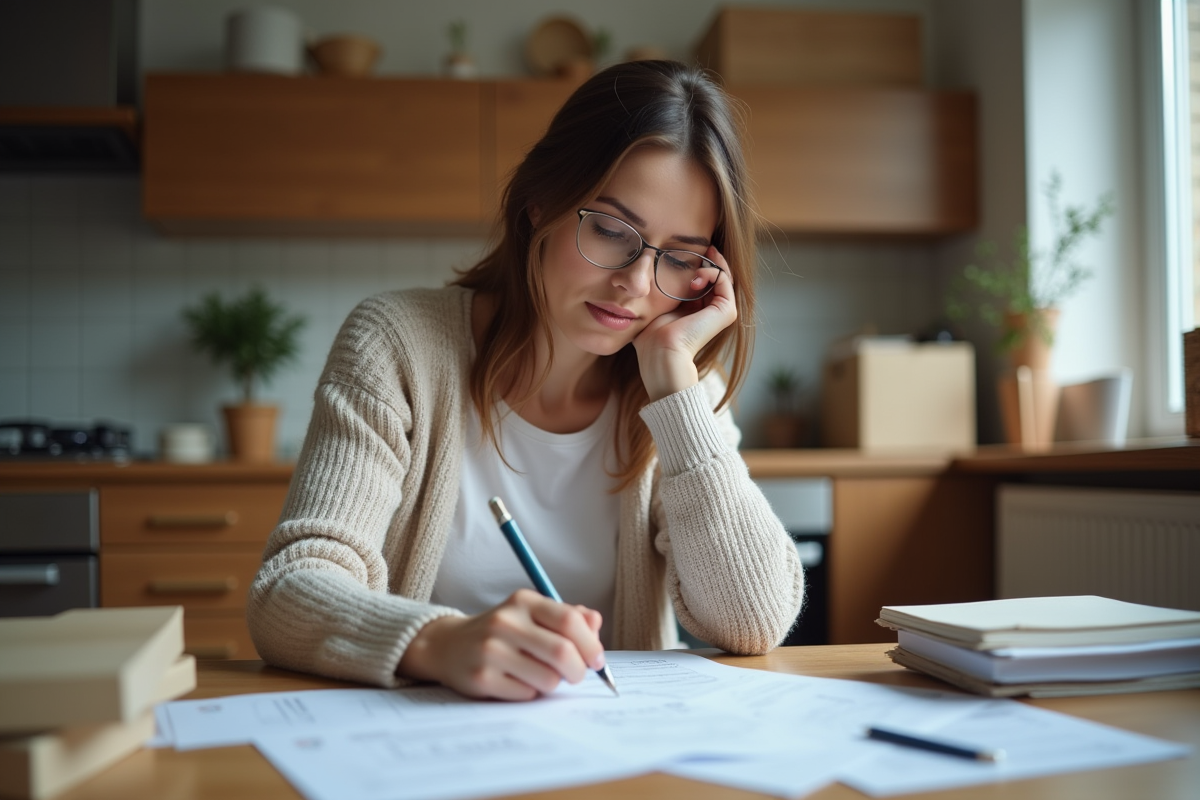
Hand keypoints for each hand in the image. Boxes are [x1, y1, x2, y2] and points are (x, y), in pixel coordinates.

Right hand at [397, 589, 605, 700]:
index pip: (570, 621)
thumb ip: (567, 617)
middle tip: (576, 675)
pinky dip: (531, 693)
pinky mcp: (481, 678)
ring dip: (553, 684)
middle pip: (563, 653)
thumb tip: (596, 623)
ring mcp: (491, 650)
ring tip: (539, 676)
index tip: (597, 660)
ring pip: (548, 679)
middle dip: (578, 671)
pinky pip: (526, 695)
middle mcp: (505, 622)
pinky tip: (517, 682)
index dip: (591, 644)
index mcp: (523, 601)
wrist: (448, 646)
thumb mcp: (531, 614)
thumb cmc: (502, 632)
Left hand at [633, 246, 737, 400]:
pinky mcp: (725, 311)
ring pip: (723, 276)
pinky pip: (724, 280)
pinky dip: (713, 271)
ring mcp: (721, 312)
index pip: (703, 281)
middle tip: (703, 247)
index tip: (691, 250)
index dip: (700, 264)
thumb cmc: (651, 337)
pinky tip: (696, 276)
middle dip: (710, 259)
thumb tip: (641, 277)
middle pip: (716, 276)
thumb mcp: (654, 307)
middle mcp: (712, 312)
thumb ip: (657, 294)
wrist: (661, 352)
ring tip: (694, 270)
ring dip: (709, 266)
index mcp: (696, 312)